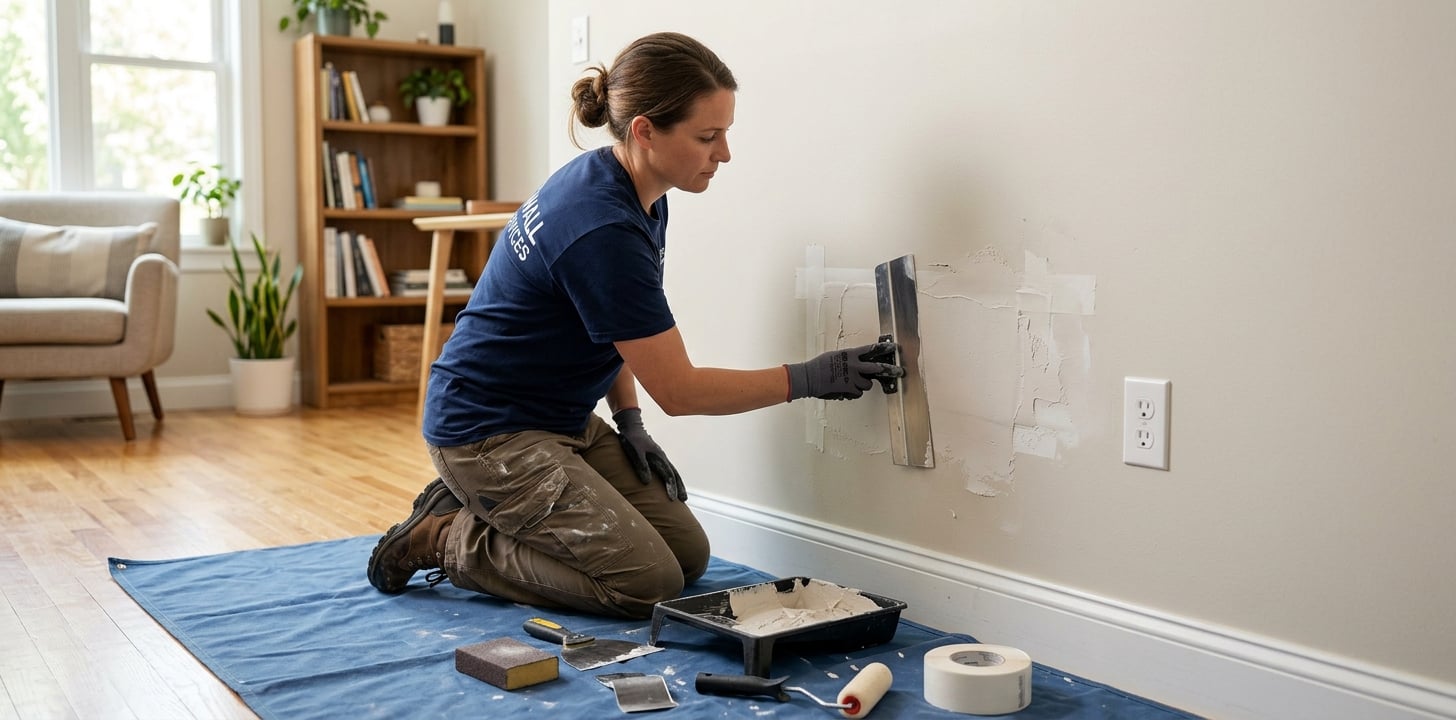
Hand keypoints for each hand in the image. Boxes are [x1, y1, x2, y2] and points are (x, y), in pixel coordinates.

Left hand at [612, 408, 686, 500]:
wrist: (631, 427)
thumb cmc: (631, 439)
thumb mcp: (634, 452)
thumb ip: (641, 466)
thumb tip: (647, 482)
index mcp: (659, 457)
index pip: (668, 475)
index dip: (671, 487)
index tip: (672, 499)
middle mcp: (662, 457)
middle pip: (675, 474)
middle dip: (680, 487)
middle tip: (684, 499)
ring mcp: (660, 457)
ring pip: (673, 471)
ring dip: (677, 483)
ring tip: (680, 494)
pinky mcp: (656, 457)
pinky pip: (667, 469)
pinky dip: (671, 477)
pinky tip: (669, 482)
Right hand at [785, 341, 904, 400]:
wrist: (809, 376)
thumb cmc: (819, 365)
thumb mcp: (835, 356)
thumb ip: (848, 359)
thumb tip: (856, 363)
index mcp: (850, 354)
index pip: (870, 350)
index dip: (884, 348)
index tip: (893, 347)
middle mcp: (854, 365)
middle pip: (877, 368)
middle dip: (890, 370)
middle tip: (899, 372)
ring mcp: (852, 378)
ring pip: (868, 384)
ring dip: (864, 384)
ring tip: (855, 383)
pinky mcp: (849, 389)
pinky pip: (858, 393)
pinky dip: (854, 392)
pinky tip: (846, 390)